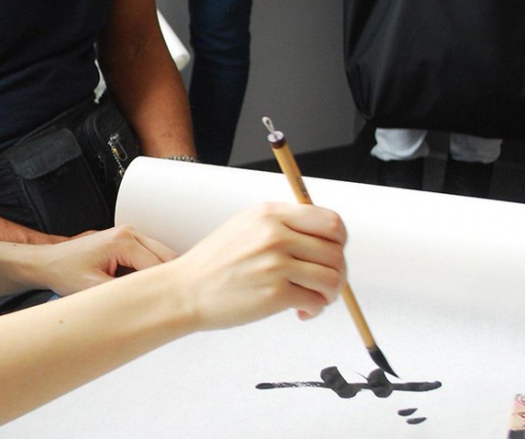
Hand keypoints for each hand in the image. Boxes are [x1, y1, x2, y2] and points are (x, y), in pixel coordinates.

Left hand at [31, 225, 177, 296]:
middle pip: (166, 258)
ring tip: (159, 297)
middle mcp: (130, 233)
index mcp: (123, 241)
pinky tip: (145, 288)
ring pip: (161, 256)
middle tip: (173, 304)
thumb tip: (147, 304)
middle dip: (170, 281)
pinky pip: (151, 256)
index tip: (173, 307)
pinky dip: (152, 272)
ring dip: (161, 276)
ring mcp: (129, 235)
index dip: (166, 290)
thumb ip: (124, 294)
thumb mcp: (93, 288)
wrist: (49, 262)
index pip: (158, 268)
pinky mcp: (127, 241)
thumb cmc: (64, 271)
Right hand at [173, 202, 345, 330]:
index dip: (339, 242)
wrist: (186, 290)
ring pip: (331, 279)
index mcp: (270, 214)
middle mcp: (275, 235)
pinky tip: (298, 310)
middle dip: (337, 272)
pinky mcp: (275, 294)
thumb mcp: (245, 226)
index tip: (332, 254)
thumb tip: (323, 239)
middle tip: (325, 284)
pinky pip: (315, 302)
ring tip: (312, 299)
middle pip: (336, 252)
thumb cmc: (214, 263)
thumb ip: (282, 225)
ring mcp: (275, 264)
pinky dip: (314, 309)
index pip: (330, 222)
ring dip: (329, 294)